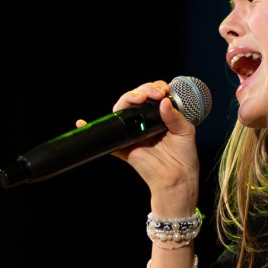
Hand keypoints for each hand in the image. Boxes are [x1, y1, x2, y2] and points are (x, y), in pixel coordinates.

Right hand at [76, 80, 200, 198]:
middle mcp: (144, 123)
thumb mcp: (185, 131)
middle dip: (143, 90)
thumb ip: (175, 116)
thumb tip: (163, 102)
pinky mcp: (123, 146)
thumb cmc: (183, 157)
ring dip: (128, 98)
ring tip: (140, 98)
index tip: (164, 90)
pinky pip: (106, 138)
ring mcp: (132, 133)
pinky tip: (82, 123)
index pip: (152, 96)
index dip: (155, 88)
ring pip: (122, 110)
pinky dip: (91, 128)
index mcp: (159, 117)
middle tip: (155, 94)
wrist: (177, 179)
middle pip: (136, 99)